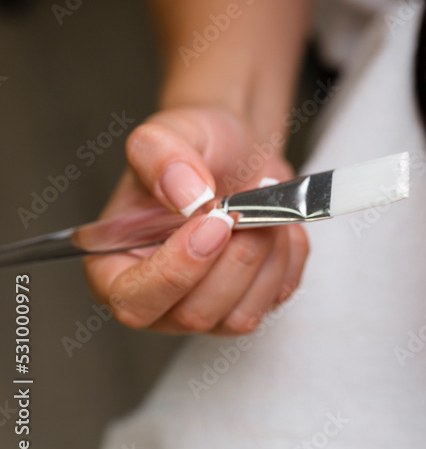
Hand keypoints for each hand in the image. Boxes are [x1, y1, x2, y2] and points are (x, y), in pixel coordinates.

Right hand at [83, 106, 308, 334]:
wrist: (240, 150)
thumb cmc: (196, 148)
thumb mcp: (170, 132)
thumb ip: (160, 157)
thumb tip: (184, 195)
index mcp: (114, 266)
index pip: (134, 301)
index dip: (177, 272)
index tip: (214, 222)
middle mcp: (157, 299)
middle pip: (194, 314)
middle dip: (233, 257)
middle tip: (242, 208)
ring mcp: (206, 309)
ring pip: (241, 316)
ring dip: (264, 255)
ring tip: (260, 209)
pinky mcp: (250, 305)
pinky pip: (277, 297)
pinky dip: (287, 256)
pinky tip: (275, 225)